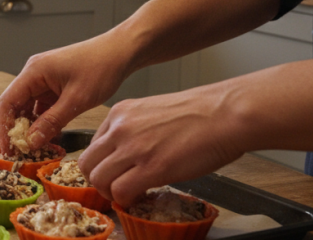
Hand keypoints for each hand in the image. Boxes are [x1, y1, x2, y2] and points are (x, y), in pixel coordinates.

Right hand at [0, 33, 134, 154]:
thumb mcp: (76, 100)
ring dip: (31, 127)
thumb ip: (51, 122)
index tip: (8, 148)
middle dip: (16, 129)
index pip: (7, 102)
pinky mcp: (54, 84)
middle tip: (20, 153)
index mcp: (34, 72)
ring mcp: (44, 79)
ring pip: (28, 107)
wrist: (120, 51)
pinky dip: (43, 121)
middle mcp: (34, 73)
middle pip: (15, 105)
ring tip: (35, 148)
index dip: (4, 127)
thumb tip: (31, 142)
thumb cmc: (101, 68)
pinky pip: (42, 106)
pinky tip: (49, 136)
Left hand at [77, 83, 245, 205]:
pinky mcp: (152, 167)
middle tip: (116, 188)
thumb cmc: (200, 114)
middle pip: (88, 163)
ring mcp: (133, 147)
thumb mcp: (153, 111)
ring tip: (129, 195)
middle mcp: (120, 128)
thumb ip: (135, 129)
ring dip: (111, 193)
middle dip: (99, 181)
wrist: (225, 114)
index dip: (102, 164)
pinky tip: (141, 197)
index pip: (93, 145)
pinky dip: (127, 200)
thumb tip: (129, 154)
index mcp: (120, 113)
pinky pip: (121, 191)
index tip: (115, 173)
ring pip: (98, 179)